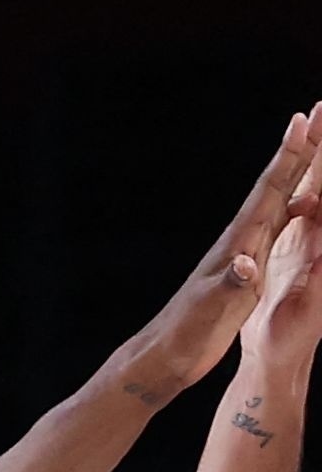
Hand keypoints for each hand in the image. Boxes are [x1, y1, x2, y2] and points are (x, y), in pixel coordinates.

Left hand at [138, 105, 321, 395]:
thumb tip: (245, 263)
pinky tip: (303, 204)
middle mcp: (240, 244)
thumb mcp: (210, 311)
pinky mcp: (244, 275)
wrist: (164, 358)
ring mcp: (242, 257)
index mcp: (236, 247)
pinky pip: (275, 233)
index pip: (267, 193)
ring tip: (313, 145)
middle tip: (316, 114)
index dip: (286, 158)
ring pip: (277, 205)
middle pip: (275, 188)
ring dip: (297, 174)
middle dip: (298, 151)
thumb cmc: (183, 336)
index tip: (301, 121)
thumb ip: (230, 285)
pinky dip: (293, 212)